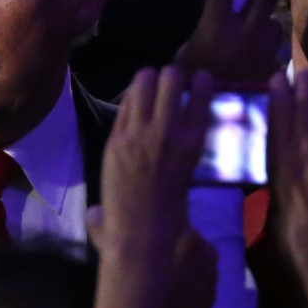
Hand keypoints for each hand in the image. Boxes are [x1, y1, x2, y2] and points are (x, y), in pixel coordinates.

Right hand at [89, 66, 216, 307]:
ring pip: (170, 83)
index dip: (143, 86)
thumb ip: (111, 166)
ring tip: (194, 76)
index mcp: (116, 137)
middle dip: (162, 75)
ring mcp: (162, 133)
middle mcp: (136, 128)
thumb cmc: (125, 215)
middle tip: (174, 79)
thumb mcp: (108, 184)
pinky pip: (195, 105)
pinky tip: (209, 80)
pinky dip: (203, 89)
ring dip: (180, 76)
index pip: (129, 95)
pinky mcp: (187, 143)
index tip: (153, 87)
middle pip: (147, 79)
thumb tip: (98, 205)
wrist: (142, 232)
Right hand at [175, 0, 292, 82]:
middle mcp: (246, 33)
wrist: (223, 125)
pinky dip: (265, 48)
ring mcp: (265, 49)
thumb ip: (200, 39)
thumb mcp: (185, 60)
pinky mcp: (275, 64)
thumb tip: (208, 29)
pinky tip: (253, 61)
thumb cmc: (194, 90)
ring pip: (271, 23)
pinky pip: (272, 47)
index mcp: (216, 28)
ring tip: (250, 38)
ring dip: (264, 24)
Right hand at [267, 70, 307, 307]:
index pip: (278, 109)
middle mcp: (305, 145)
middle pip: (306, 102)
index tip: (276, 75)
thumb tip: (276, 155)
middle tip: (301, 71)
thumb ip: (274, 167)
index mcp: (278, 152)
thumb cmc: (285, 224)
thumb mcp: (270, 191)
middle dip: (305, 82)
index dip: (278, 88)